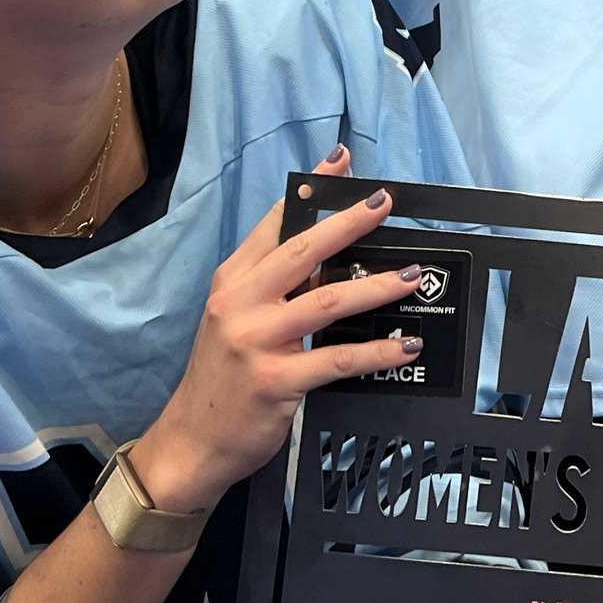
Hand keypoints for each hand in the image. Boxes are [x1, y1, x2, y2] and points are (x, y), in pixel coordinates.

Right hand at [131, 144, 424, 513]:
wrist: (191, 442)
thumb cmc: (221, 377)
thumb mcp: (235, 320)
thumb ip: (273, 288)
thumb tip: (331, 258)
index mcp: (231, 282)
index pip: (275, 223)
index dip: (309, 188)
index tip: (339, 161)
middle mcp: (240, 303)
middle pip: (303, 251)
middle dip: (349, 222)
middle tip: (384, 202)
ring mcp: (257, 341)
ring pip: (328, 301)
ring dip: (377, 286)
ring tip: (412, 276)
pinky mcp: (276, 380)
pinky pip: (338, 358)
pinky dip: (377, 351)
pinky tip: (405, 346)